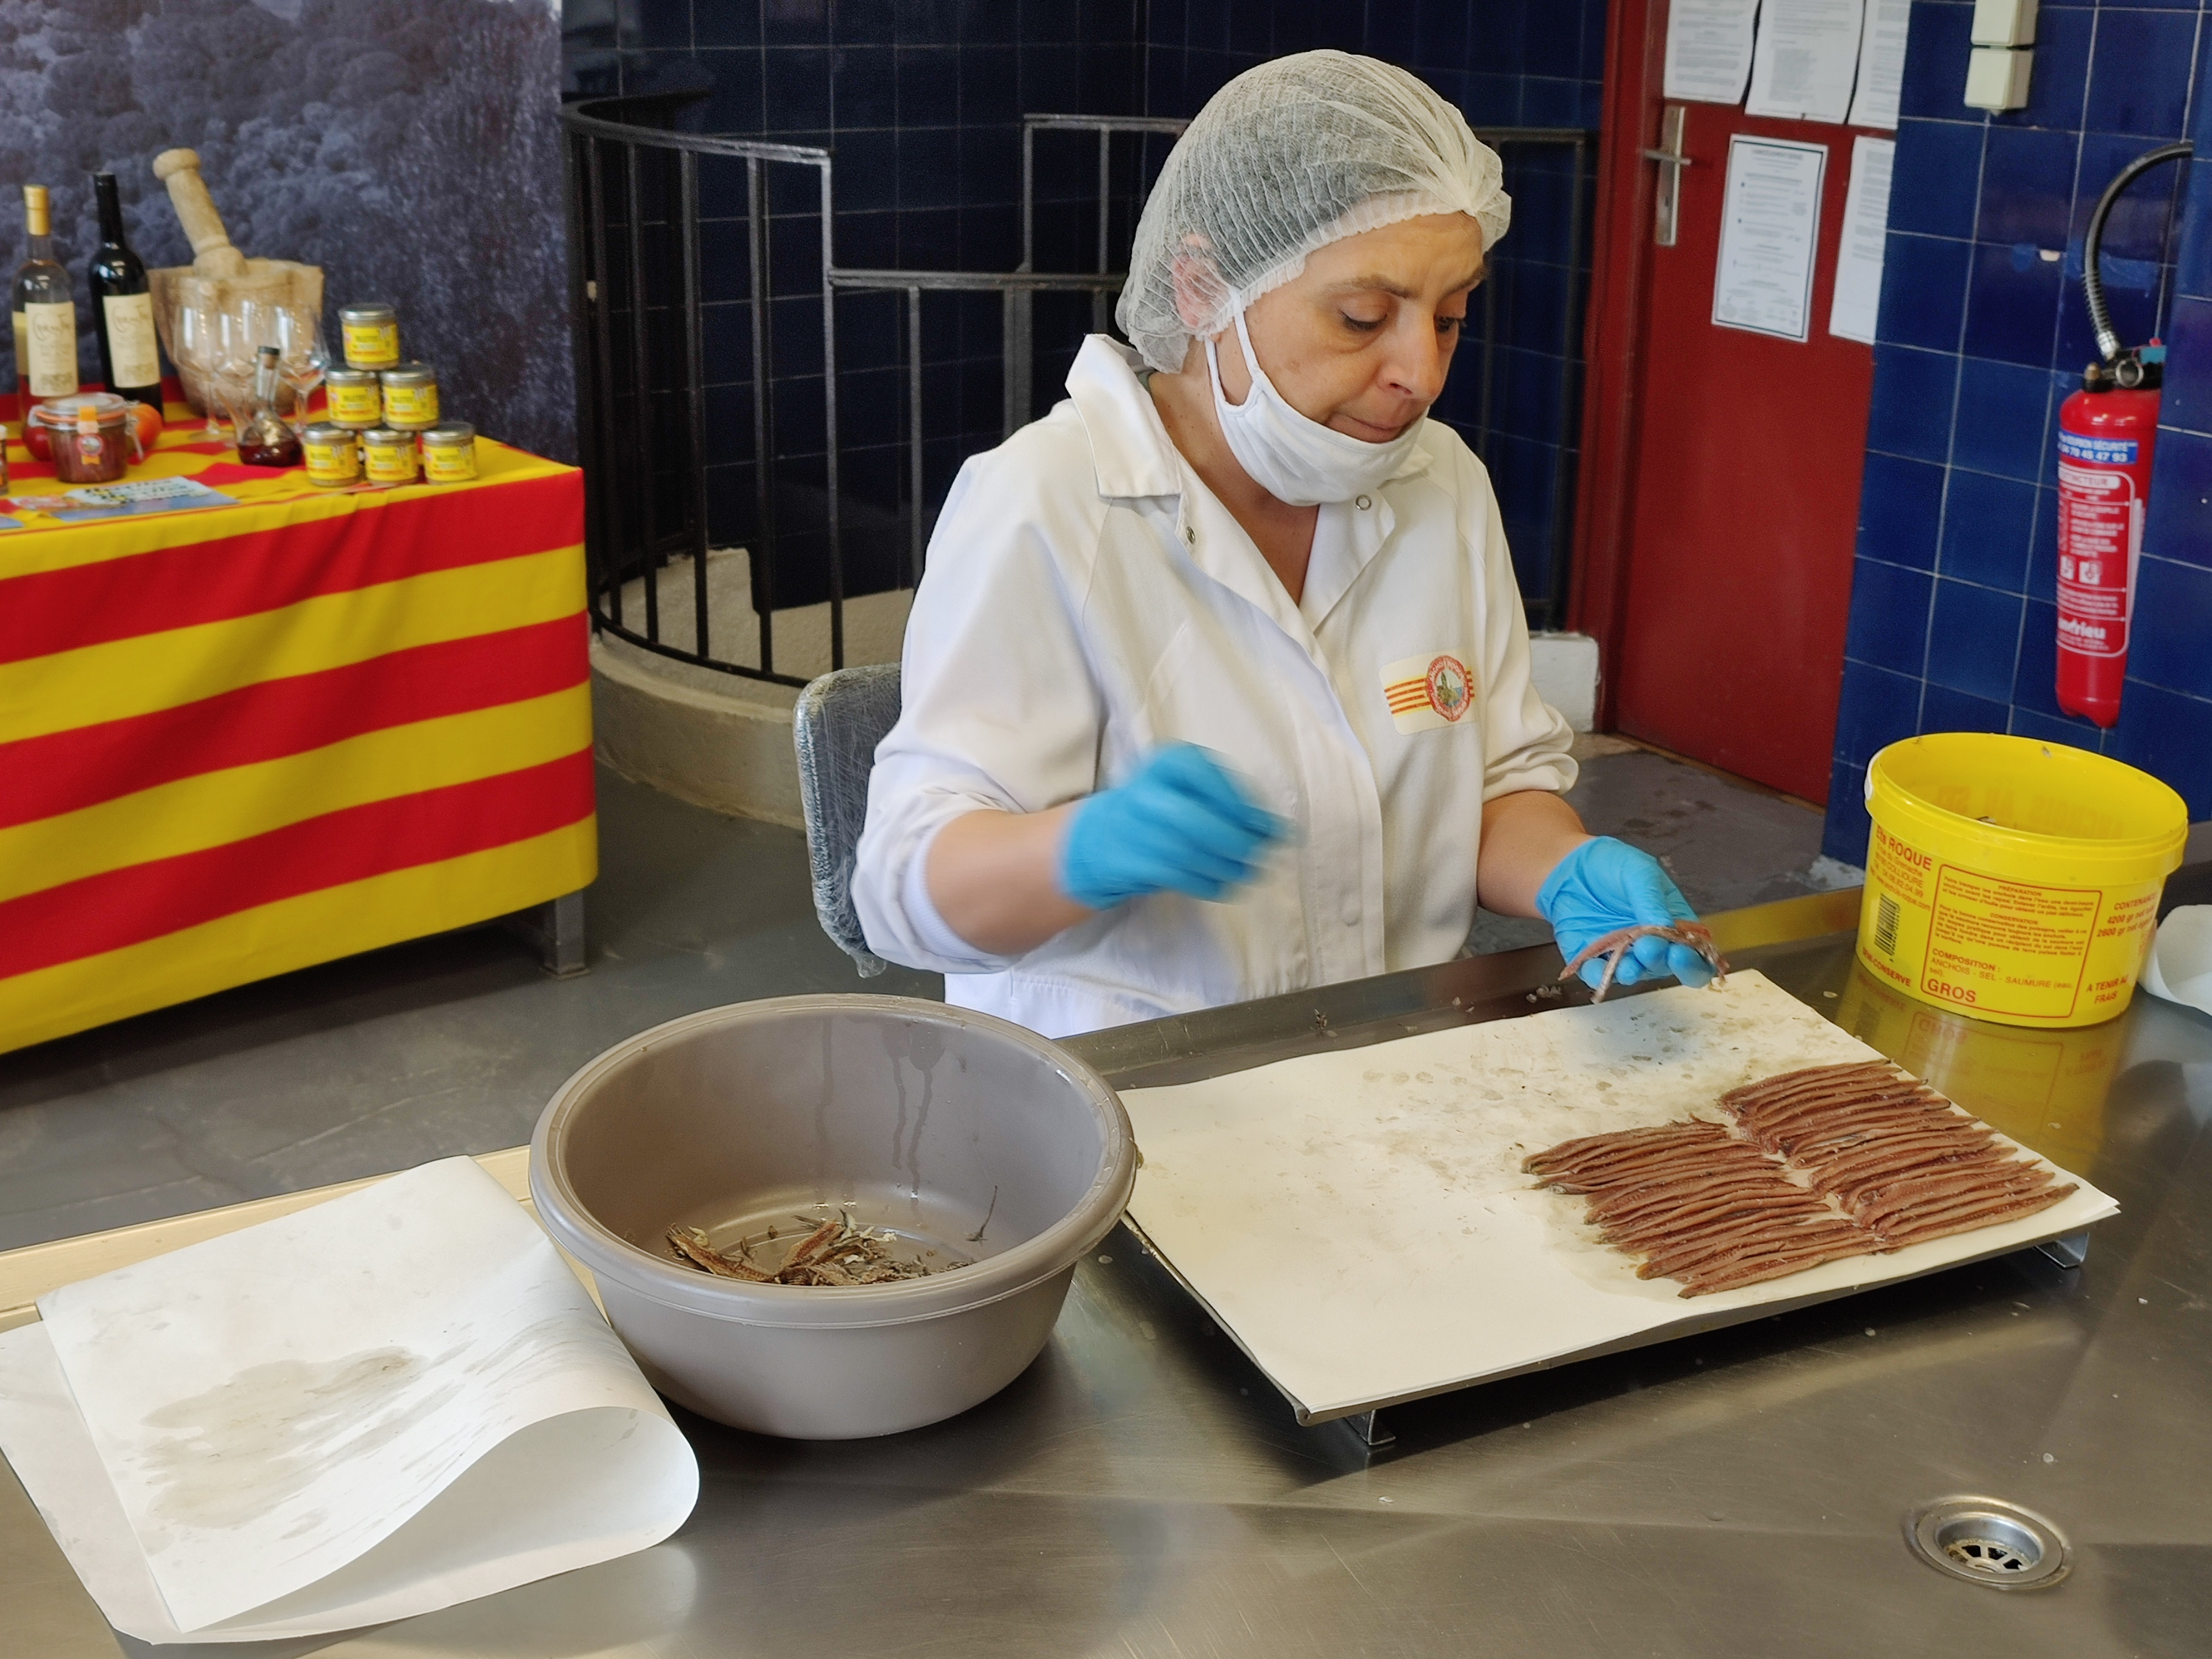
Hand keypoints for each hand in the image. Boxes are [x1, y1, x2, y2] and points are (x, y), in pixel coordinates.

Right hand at [1060, 744, 1284, 910]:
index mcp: (1166, 763)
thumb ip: (1234, 806)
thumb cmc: (1168, 810)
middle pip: (1190, 819)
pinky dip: (1206, 883)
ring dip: (1225, 867)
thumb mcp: (1196, 792)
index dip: (1240, 803)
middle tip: (1258, 854)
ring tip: (1248, 873)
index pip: (1205, 776)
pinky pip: (1174, 875)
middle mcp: (1145, 792)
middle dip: (1232, 840)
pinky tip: (1223, 884)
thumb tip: (1279, 831)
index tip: (1267, 825)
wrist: (1106, 837)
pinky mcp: (1130, 862)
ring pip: (1184, 853)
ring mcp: (1132, 829)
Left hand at [1534, 836, 1712, 988]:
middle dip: (1661, 963)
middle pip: (1666, 967)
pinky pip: (1598, 975)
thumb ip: (1653, 901)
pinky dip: (1599, 975)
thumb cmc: (1613, 866)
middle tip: (1650, 949)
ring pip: (1634, 973)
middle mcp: (1652, 945)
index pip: (1694, 953)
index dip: (1694, 961)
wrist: (1569, 865)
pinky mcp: (1592, 959)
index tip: (1681, 954)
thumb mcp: (1640, 873)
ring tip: (1628, 962)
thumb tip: (1667, 929)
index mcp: (1674, 924)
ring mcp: (1623, 954)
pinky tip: (1598, 967)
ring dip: (1633, 971)